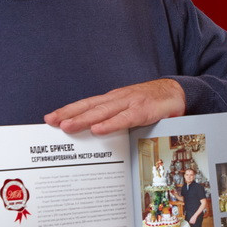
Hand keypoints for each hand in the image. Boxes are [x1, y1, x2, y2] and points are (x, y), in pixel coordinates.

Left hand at [44, 78, 184, 134]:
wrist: (176, 92)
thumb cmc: (151, 102)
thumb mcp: (128, 110)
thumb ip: (114, 119)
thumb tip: (95, 134)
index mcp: (112, 99)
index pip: (86, 104)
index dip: (68, 110)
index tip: (51, 118)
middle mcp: (118, 99)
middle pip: (89, 107)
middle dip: (69, 114)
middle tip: (52, 122)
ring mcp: (130, 103)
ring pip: (102, 112)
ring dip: (84, 119)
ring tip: (68, 126)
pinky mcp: (144, 110)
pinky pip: (125, 118)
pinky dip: (111, 124)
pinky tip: (99, 129)